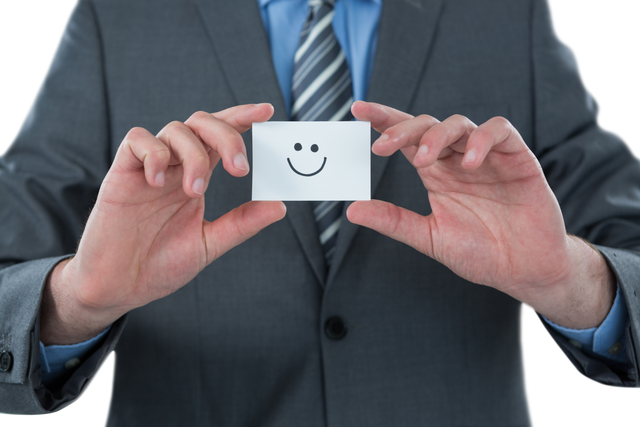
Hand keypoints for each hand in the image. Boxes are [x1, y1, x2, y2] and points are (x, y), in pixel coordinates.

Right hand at [40, 104, 285, 344]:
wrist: (120, 286)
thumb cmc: (161, 265)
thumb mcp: (209, 243)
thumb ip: (242, 223)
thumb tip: (280, 205)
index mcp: (197, 177)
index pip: (220, 137)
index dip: (242, 118)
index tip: (268, 112)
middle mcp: (175, 167)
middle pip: (202, 123)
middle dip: (227, 135)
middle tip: (241, 169)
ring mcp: (148, 168)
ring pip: (175, 129)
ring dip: (194, 155)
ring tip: (195, 192)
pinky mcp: (121, 173)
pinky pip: (137, 141)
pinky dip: (154, 154)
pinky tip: (159, 182)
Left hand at [348, 101, 614, 327]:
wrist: (524, 270)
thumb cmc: (480, 253)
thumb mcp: (429, 237)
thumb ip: (394, 221)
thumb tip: (352, 209)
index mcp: (436, 174)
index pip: (408, 139)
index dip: (385, 121)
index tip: (358, 111)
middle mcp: (457, 160)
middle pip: (428, 126)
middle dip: (403, 129)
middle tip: (383, 146)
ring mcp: (487, 158)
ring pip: (460, 124)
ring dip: (437, 136)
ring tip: (424, 160)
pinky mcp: (517, 159)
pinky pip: (501, 132)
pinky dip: (483, 139)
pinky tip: (470, 162)